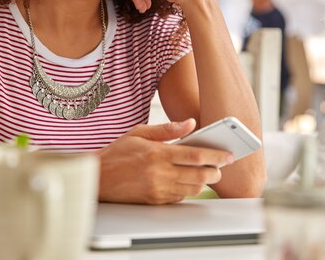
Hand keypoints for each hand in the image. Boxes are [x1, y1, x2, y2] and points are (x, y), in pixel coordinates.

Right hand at [97, 119, 232, 203]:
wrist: (98, 177)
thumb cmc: (116, 154)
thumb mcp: (139, 133)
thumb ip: (167, 129)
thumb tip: (190, 123)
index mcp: (156, 153)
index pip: (194, 155)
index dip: (215, 156)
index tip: (227, 155)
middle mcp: (159, 173)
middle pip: (199, 175)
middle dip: (214, 171)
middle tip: (219, 167)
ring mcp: (157, 188)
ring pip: (192, 188)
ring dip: (203, 182)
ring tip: (203, 173)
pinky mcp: (155, 200)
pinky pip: (180, 197)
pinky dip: (188, 189)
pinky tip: (186, 181)